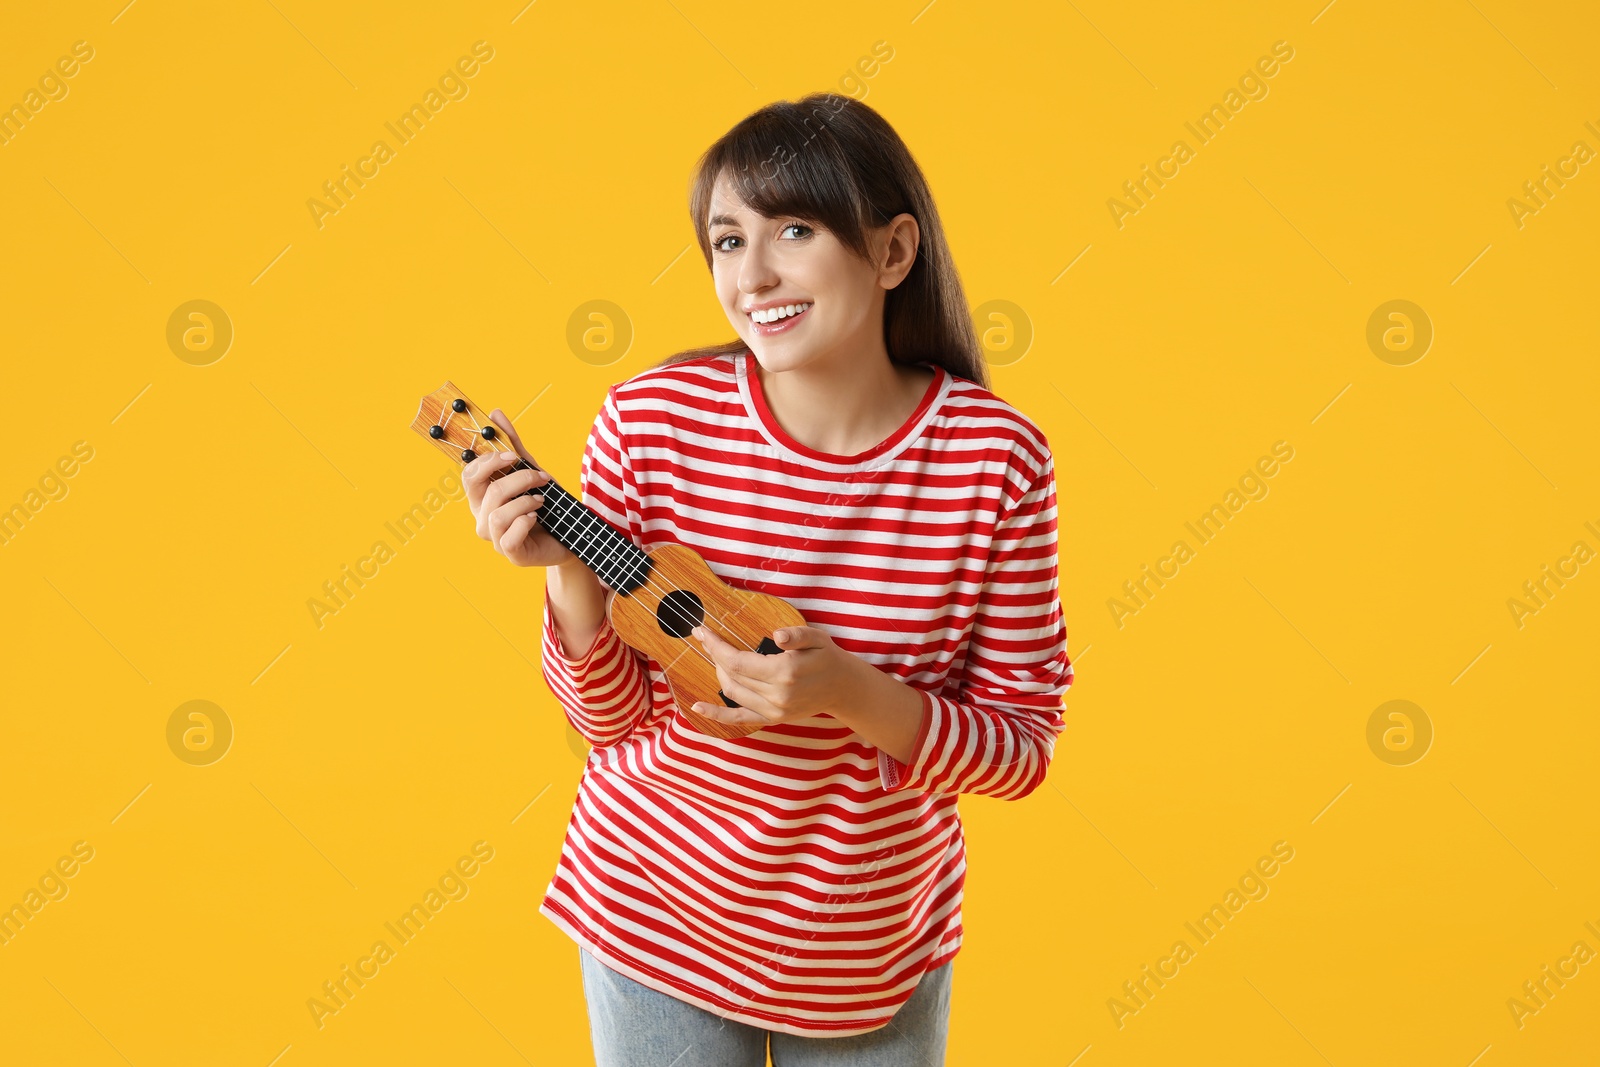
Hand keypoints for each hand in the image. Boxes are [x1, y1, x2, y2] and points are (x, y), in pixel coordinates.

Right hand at [462, 408, 577, 568]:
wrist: (570, 534)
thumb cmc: (545, 503)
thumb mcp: (530, 470)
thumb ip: (513, 445)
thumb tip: (495, 413)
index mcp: (481, 497)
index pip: (469, 474)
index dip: (489, 461)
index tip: (513, 455)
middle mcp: (481, 517)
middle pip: (484, 490)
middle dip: (516, 478)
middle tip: (539, 476)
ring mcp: (494, 538)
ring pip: (497, 513)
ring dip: (526, 501)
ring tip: (542, 500)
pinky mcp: (510, 553)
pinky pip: (509, 537)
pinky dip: (526, 522)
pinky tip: (537, 517)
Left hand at [687, 624, 870, 726]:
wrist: (842, 687)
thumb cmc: (827, 657)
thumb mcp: (817, 638)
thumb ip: (797, 635)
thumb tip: (776, 636)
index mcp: (784, 672)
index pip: (737, 661)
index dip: (716, 646)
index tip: (703, 632)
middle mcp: (776, 695)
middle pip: (732, 676)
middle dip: (714, 655)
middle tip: (706, 638)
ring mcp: (774, 710)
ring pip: (732, 693)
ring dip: (718, 674)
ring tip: (716, 656)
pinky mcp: (772, 719)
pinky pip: (739, 719)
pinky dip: (717, 714)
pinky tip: (697, 707)